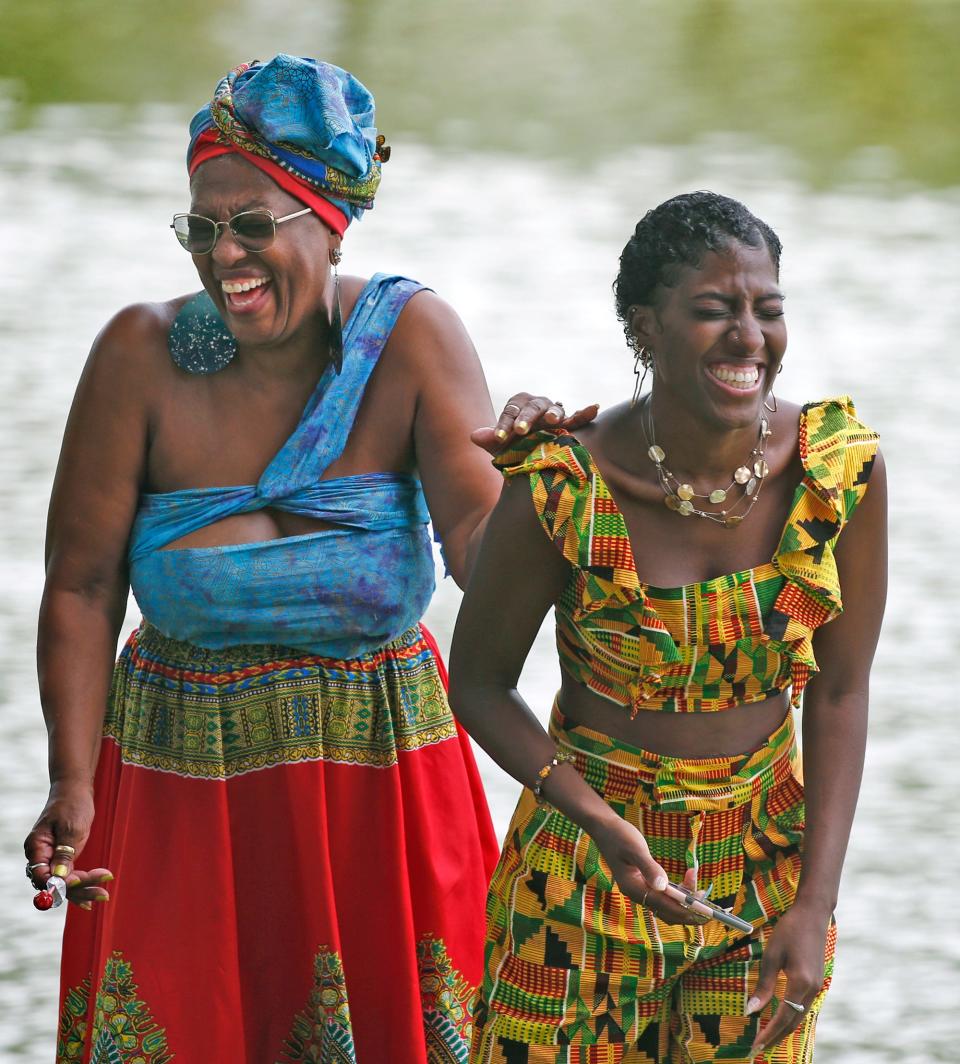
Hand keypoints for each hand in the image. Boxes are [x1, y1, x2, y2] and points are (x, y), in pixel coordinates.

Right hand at [24, 781, 112, 908]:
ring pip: (62, 884)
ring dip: (82, 890)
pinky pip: (67, 878)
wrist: (75, 790)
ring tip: (103, 895)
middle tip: (102, 894)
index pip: (42, 876)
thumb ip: (65, 853)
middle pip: (53, 884)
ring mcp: (51, 859)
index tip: (80, 879)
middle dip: (78, 890)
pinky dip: (80, 885)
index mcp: (36, 848)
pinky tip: (91, 895)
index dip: (60, 882)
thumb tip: (59, 879)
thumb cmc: (72, 804)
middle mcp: (40, 857)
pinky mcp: (62, 858)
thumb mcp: (71, 827)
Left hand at [471, 393, 599, 453]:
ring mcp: (554, 413)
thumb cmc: (515, 449)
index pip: (511, 411)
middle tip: (521, 431)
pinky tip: (594, 407)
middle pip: (533, 406)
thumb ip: (490, 440)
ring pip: (555, 409)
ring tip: (553, 421)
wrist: (531, 456)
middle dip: (526, 418)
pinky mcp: (569, 423)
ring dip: (553, 413)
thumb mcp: (501, 448)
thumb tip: (474, 436)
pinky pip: (578, 417)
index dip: (504, 423)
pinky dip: (585, 412)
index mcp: (518, 406)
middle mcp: (537, 405)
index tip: (498, 438)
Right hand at [591, 818, 710, 925]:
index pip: (664, 906)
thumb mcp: (634, 848)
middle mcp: (637, 893)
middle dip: (689, 912)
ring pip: (667, 905)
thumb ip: (649, 866)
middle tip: (711, 908)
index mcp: (633, 888)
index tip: (705, 913)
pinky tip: (688, 879)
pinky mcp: (644, 883)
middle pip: (667, 912)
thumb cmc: (618, 835)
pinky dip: (679, 892)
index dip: (686, 911)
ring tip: (702, 890)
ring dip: (686, 902)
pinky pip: (664, 896)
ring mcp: (641, 889)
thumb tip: (663, 885)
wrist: (604, 828)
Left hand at [746, 902, 831, 1055]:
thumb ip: (763, 985)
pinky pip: (803, 1007)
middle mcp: (812, 990)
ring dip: (783, 1029)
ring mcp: (817, 987)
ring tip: (766, 1038)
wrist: (812, 915)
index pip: (783, 1017)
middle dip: (776, 1037)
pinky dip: (791, 1017)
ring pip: (799, 1016)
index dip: (768, 1033)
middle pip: (793, 1022)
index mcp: (800, 983)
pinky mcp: (816, 982)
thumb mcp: (772, 955)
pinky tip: (779, 1019)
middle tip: (758, 1048)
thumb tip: (751, 1010)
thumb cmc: (789, 930)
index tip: (755, 1045)